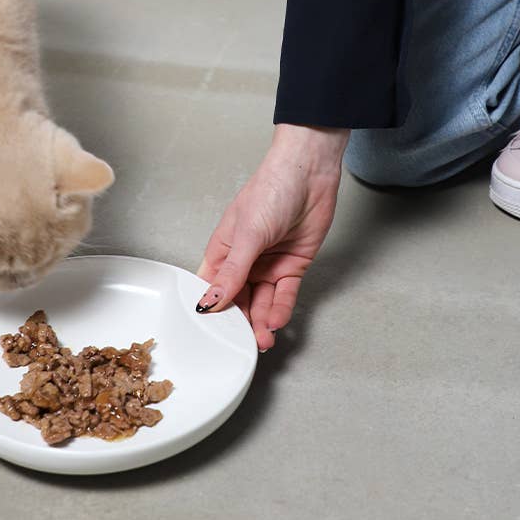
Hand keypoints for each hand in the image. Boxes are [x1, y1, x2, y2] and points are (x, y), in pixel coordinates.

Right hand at [196, 124, 348, 351]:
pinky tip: (277, 321)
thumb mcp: (246, 234)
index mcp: (223, 250)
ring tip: (262, 340)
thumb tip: (209, 301)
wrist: (310, 175)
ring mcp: (269, 264)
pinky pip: (284, 295)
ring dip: (261, 321)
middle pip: (238, 300)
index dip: (211, 311)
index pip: (212, 288)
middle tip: (242, 345)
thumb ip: (231, 272)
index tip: (212, 334)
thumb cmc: (271, 189)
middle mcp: (244, 261)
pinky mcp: (292, 266)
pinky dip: (281, 309)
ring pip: (262, 302)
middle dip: (240, 323)